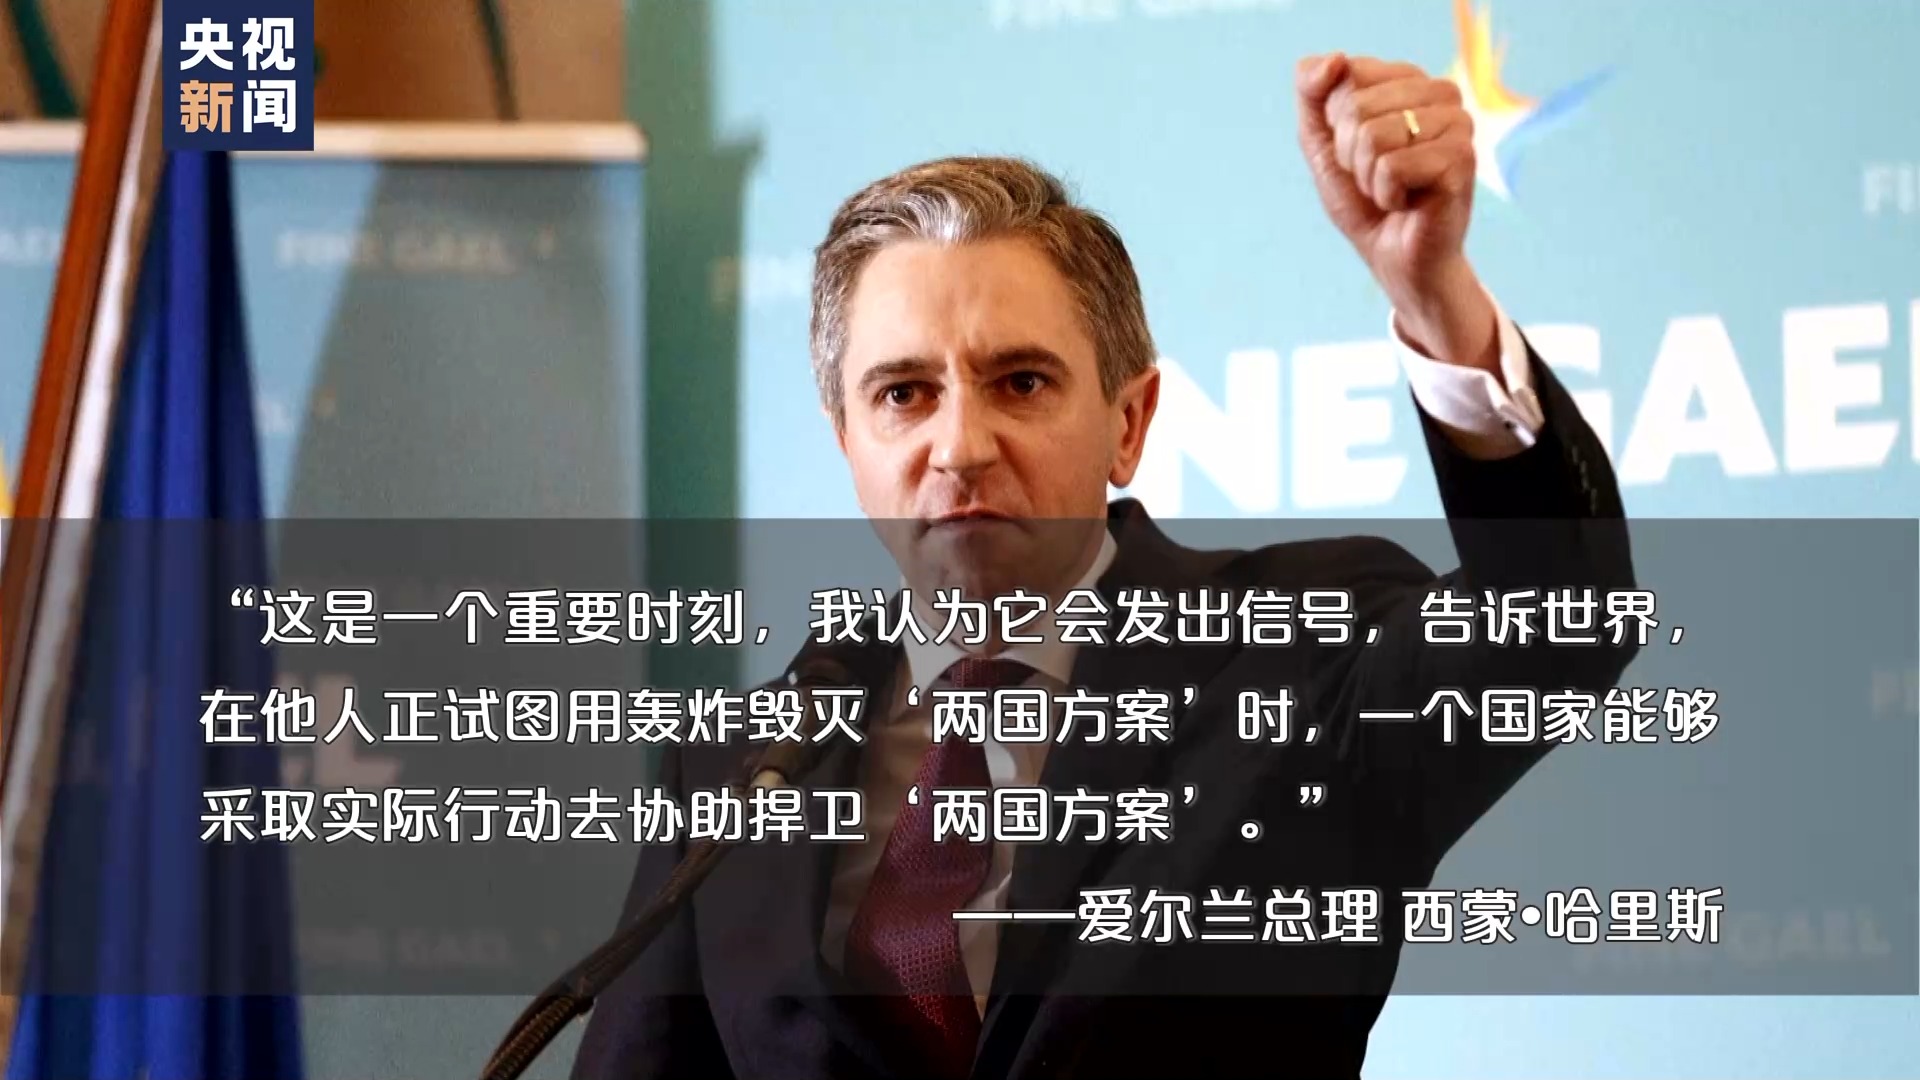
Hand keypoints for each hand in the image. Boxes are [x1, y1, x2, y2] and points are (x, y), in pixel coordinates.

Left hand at [1296, 52, 1496, 372]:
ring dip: (1368, 177)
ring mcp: (1458, 125)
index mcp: (1411, 80)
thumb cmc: (1363, 201)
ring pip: (1374, 136)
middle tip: (1376, 177)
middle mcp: (1442, 94)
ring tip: (1392, 191)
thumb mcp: (1322, 143)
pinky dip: (1386, 194)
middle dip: (1350, 155)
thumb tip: (1335, 59)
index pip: (1346, 75)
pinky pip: (1392, 167)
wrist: (1394, 259)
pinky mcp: (1462, 161)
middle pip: (1356, 108)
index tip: (1357, 150)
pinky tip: (1408, 204)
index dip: (1336, 124)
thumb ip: (1312, 93)